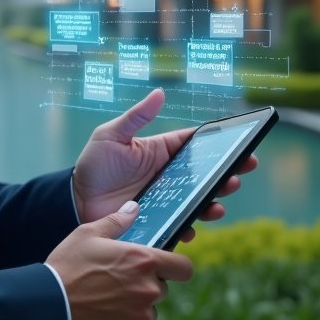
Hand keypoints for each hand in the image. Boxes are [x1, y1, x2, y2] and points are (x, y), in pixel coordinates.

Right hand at [46, 201, 192, 319]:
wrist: (48, 308)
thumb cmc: (67, 267)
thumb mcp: (87, 234)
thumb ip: (116, 221)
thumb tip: (133, 207)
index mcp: (143, 260)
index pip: (183, 267)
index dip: (176, 267)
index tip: (166, 268)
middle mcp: (149, 289)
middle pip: (162, 288)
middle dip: (145, 285)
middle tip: (116, 282)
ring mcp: (142, 316)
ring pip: (148, 310)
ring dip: (134, 306)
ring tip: (104, 300)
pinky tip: (100, 316)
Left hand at [72, 89, 254, 233]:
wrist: (76, 200)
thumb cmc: (94, 164)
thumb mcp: (111, 135)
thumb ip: (136, 117)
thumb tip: (159, 92)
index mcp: (161, 151)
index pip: (195, 145)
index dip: (219, 145)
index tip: (243, 145)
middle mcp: (168, 176)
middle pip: (204, 174)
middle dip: (225, 174)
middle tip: (240, 174)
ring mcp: (165, 199)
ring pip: (197, 201)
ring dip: (212, 202)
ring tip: (218, 204)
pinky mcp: (158, 220)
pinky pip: (179, 224)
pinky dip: (188, 227)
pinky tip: (191, 227)